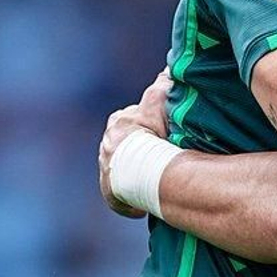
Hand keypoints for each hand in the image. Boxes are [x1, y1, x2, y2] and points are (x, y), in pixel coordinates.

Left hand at [98, 69, 172, 216]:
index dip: (151, 128)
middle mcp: (108, 144)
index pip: (134, 121)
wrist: (140, 165)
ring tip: (155, 183)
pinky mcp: (110, 192)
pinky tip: (141, 208)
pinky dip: (129, 202)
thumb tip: (168, 68)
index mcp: (120, 123)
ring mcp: (108, 168)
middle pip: (127, 147)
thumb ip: (164, 83)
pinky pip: (119, 198)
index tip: (164, 137)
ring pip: (123, 171)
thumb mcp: (159, 100)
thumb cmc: (152, 133)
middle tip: (161, 161)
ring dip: (136, 176)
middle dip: (140, 153)